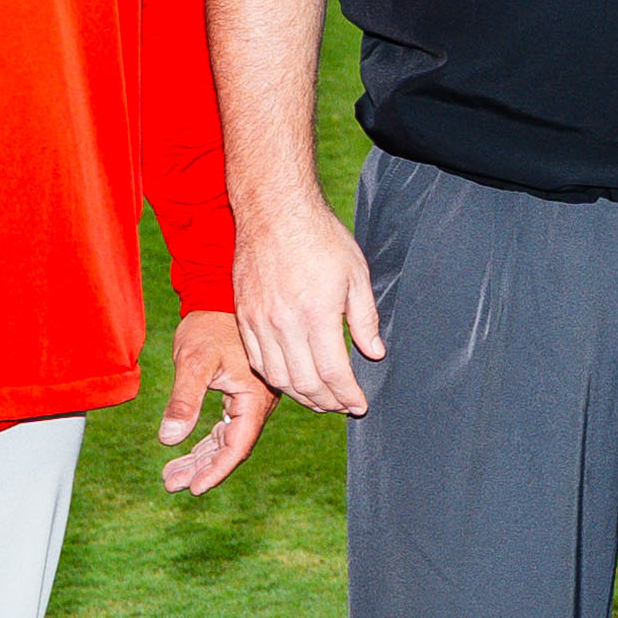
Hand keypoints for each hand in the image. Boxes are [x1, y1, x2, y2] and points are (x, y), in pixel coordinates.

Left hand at [153, 310, 266, 493]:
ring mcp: (249, 400)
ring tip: (172, 475)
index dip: (215, 470)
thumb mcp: (194, 363)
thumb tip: (169, 438)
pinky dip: (204, 441)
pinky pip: (224, 427)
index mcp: (254, 399)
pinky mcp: (238, 394)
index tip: (193, 488)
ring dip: (200, 457)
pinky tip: (185, 452)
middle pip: (230, 447)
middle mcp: (256, 403)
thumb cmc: (211, 327)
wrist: (220, 298)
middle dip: (201, 468)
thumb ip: (183, 401)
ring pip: (225, 439)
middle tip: (172, 483)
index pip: (236, 446)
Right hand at [232, 186, 382, 415]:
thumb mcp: (356, 274)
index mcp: (316, 314)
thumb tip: (374, 353)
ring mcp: (259, 321)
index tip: (359, 404)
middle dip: (327, 402)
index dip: (348, 395)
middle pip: (305, 382)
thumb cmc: (320, 238)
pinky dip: (275, 377)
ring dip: (300, 396)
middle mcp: (284, 323)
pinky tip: (291, 379)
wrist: (274, 211)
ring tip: (319, 399)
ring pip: (278, 377)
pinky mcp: (243, 316)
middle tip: (342, 406)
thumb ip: (365, 319)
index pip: (333, 373)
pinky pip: (257, 360)